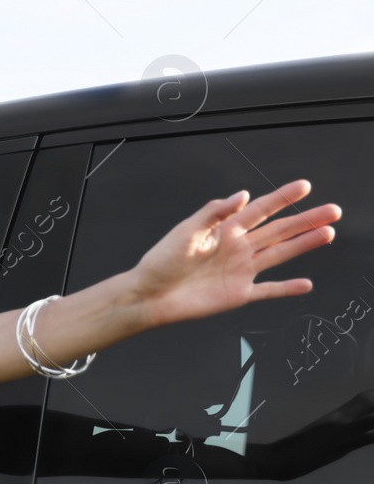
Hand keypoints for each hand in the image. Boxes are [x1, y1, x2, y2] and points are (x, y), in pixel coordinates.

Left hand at [130, 179, 341, 328]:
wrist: (150, 296)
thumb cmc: (161, 262)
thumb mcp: (185, 231)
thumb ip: (214, 213)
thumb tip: (243, 195)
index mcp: (224, 230)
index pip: (260, 209)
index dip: (282, 198)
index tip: (304, 187)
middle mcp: (237, 248)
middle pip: (279, 230)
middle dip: (305, 220)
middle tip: (333, 210)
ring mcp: (240, 271)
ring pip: (280, 254)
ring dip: (304, 244)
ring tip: (328, 233)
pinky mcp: (238, 293)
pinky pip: (268, 290)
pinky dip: (287, 288)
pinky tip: (306, 284)